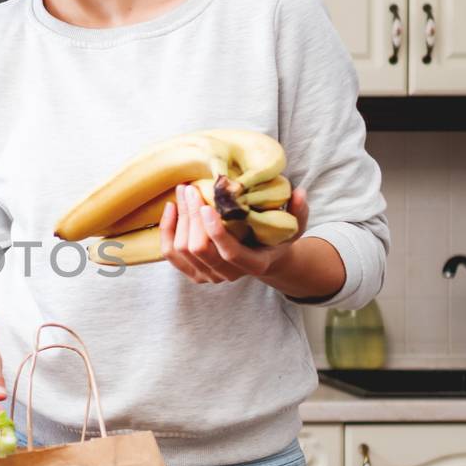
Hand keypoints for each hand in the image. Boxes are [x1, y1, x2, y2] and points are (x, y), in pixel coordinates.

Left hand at [162, 184, 309, 284]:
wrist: (263, 259)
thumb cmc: (277, 238)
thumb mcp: (295, 226)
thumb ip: (299, 211)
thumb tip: (299, 192)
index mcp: (253, 264)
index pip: (229, 254)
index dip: (216, 231)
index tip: (208, 205)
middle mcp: (227, 275)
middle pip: (199, 248)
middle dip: (192, 216)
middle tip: (191, 188)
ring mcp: (207, 276)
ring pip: (182, 249)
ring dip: (181, 218)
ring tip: (184, 191)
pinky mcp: (192, 272)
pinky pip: (170, 254)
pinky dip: (167, 230)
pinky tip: (171, 208)